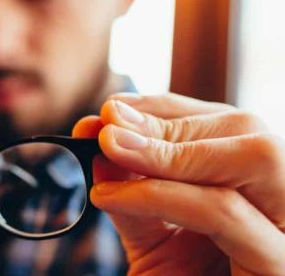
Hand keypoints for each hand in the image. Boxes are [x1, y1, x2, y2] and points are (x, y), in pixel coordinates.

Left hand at [72, 93, 284, 274]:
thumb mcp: (155, 240)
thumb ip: (136, 195)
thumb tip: (103, 144)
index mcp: (260, 193)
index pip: (224, 127)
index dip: (165, 109)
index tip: (109, 110)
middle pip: (247, 132)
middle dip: (169, 121)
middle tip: (105, 125)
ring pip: (256, 159)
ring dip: (169, 148)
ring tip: (107, 148)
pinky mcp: (281, 266)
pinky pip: (226, 213)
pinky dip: (163, 194)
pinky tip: (110, 195)